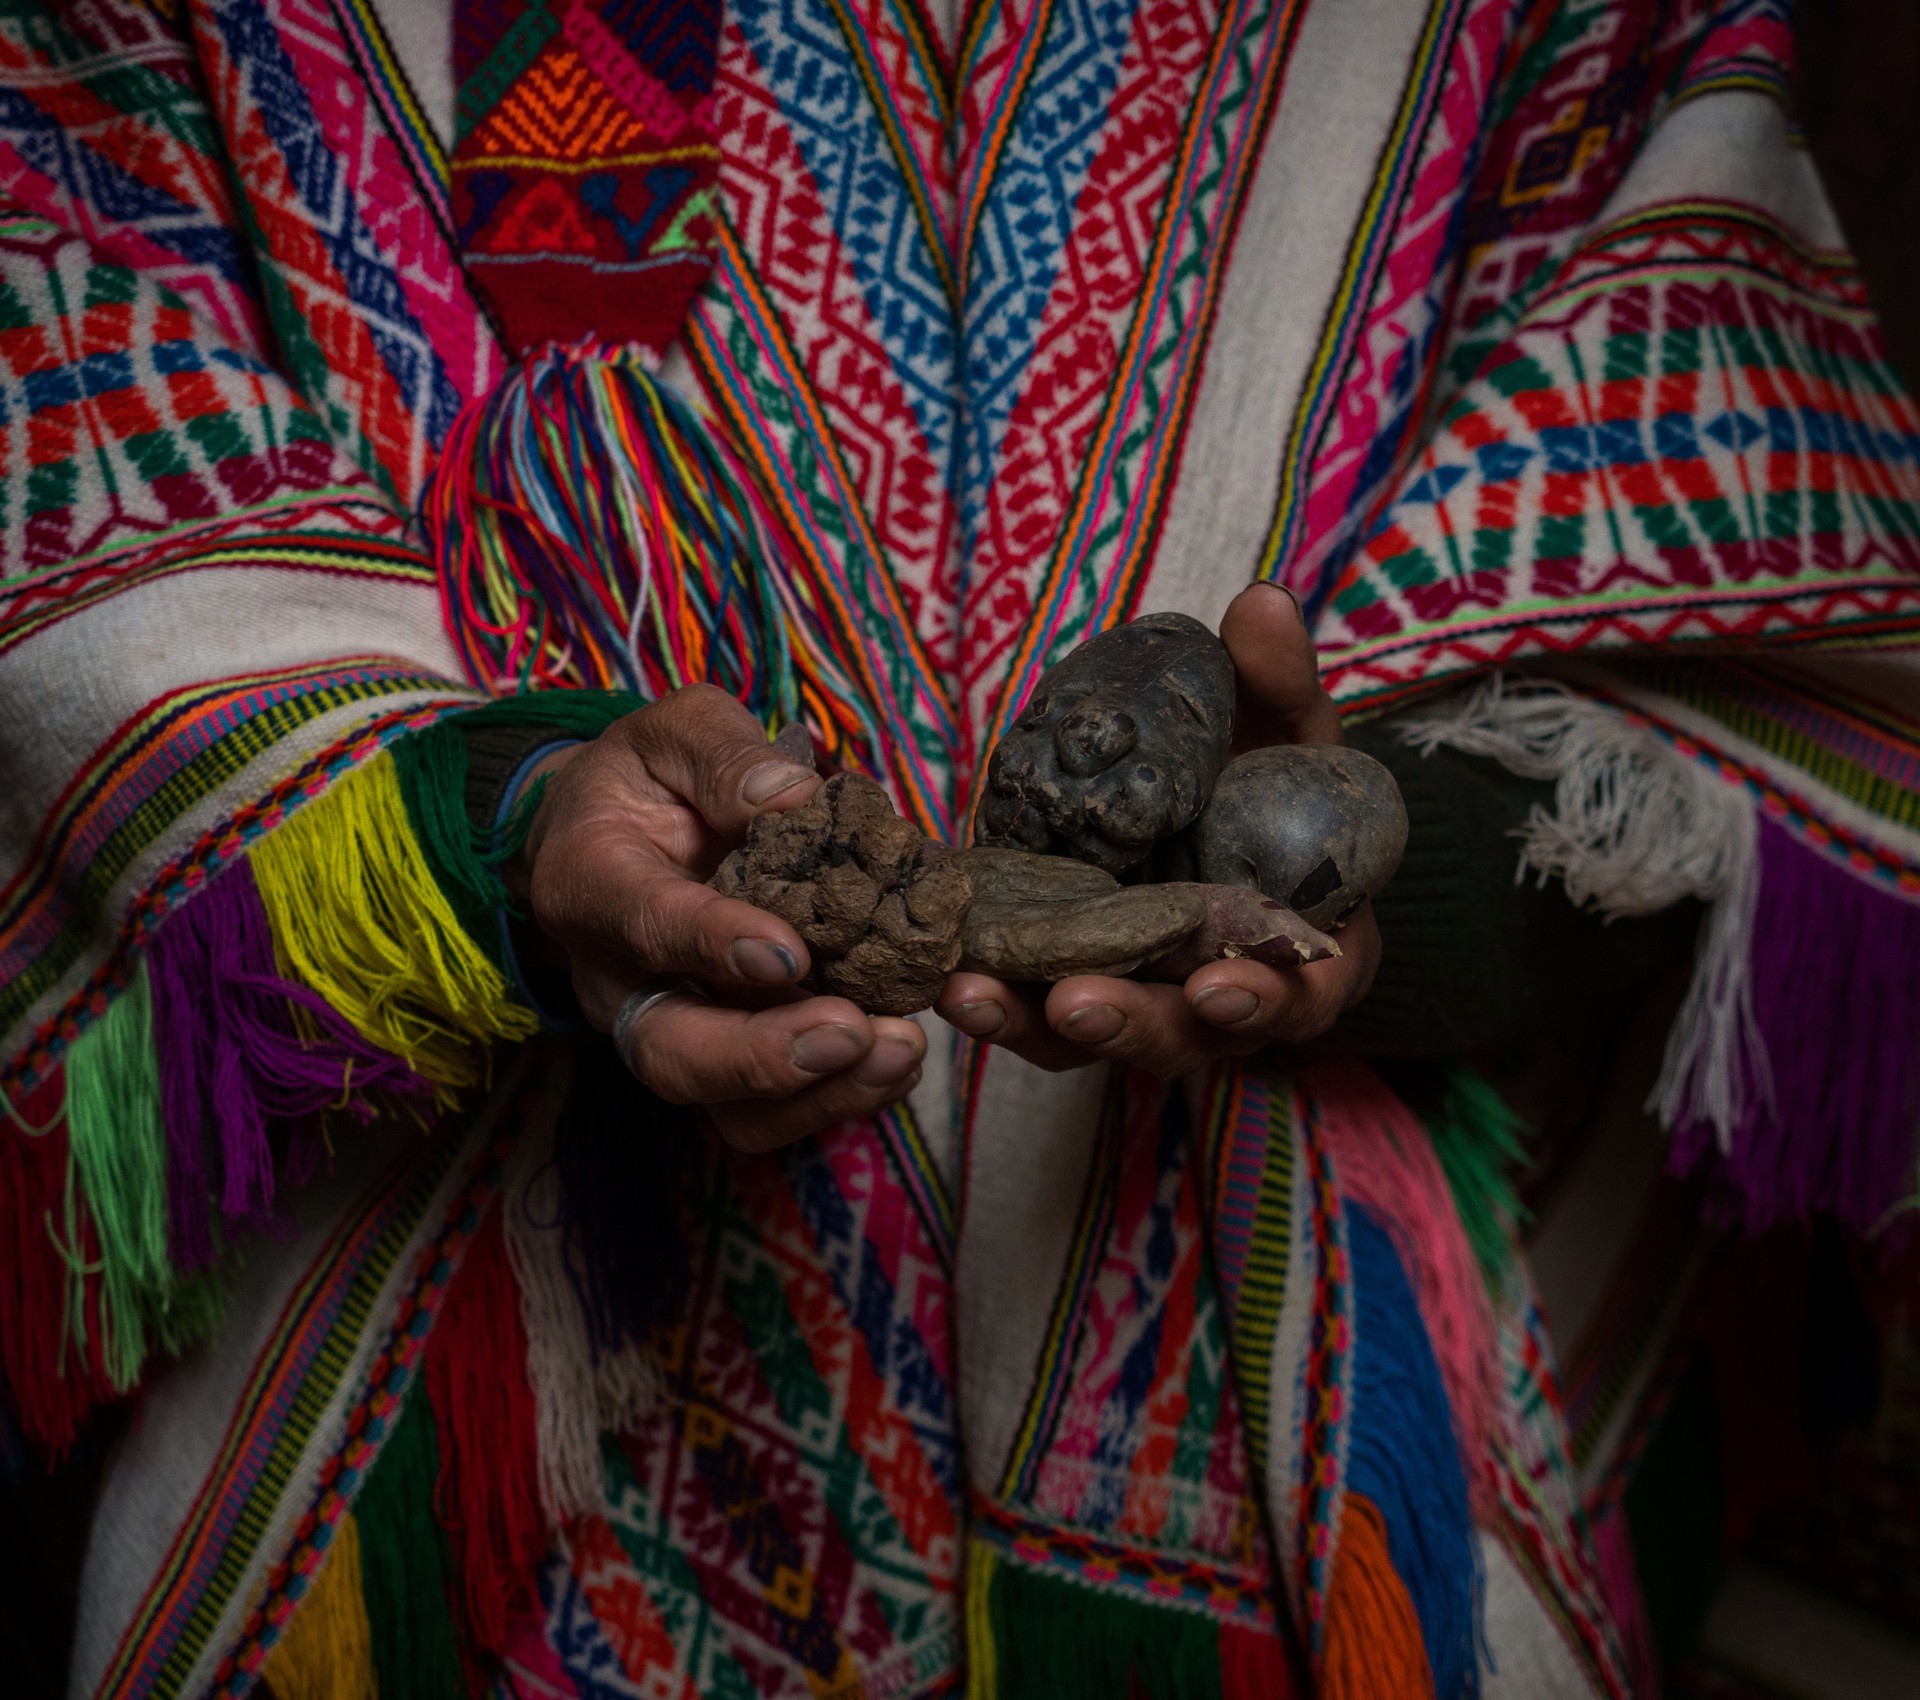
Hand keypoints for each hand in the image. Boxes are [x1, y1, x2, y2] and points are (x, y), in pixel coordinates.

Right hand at [516, 684, 925, 1150]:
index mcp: (592, 884)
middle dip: (765, 1058)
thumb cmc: (646, 780)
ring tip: (898, 1051)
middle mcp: (618, 981)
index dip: (713, 946)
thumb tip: (795, 796)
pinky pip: (770, 1109)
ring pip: (724, 1107)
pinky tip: (899, 1057)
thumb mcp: (670, 734)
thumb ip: (722, 756)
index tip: (788, 954)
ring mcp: (668, 1031)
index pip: (644, 925)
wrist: (614, 836)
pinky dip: (839, 1096)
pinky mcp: (721, 1059)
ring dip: (816, 1094)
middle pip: (673, 1054)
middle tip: (853, 1031)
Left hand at [935, 584, 1379, 1075]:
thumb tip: (1260, 602)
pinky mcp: (1060, 988)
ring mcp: (1134, 1004)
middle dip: (1128, 1023)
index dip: (1260, 1000)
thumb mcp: (1286, 732)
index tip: (1219, 987)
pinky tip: (942, 974)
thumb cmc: (1275, 784)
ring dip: (1029, 1022)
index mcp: (1299, 959)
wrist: (1217, 812)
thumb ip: (1279, 683)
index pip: (1290, 999)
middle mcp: (1215, 1002)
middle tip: (1077, 1002)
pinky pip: (1026, 1008)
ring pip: (1085, 1040)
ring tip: (972, 993)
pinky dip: (989, 999)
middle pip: (1175, 1036)